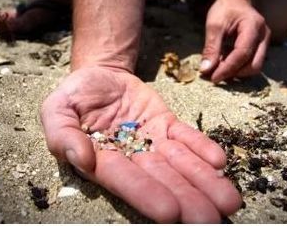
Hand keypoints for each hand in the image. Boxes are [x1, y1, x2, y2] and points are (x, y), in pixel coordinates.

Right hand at [40, 67, 240, 222]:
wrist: (100, 75)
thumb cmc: (74, 95)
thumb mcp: (58, 109)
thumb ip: (62, 134)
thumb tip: (82, 159)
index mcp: (101, 160)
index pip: (125, 180)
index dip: (146, 195)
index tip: (170, 212)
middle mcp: (131, 157)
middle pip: (161, 180)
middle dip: (186, 199)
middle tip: (210, 219)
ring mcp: (152, 142)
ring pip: (180, 164)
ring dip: (204, 181)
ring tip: (228, 200)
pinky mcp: (167, 125)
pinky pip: (187, 137)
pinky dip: (203, 149)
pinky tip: (220, 162)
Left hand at [200, 0, 270, 82]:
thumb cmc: (225, 9)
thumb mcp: (214, 25)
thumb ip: (211, 48)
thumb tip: (205, 70)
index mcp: (254, 26)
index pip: (242, 54)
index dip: (228, 68)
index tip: (213, 78)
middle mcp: (263, 36)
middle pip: (254, 65)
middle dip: (235, 73)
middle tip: (215, 75)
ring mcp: (264, 42)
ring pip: (255, 66)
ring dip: (237, 72)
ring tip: (219, 68)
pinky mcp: (260, 47)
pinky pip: (252, 62)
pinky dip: (239, 67)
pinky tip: (225, 62)